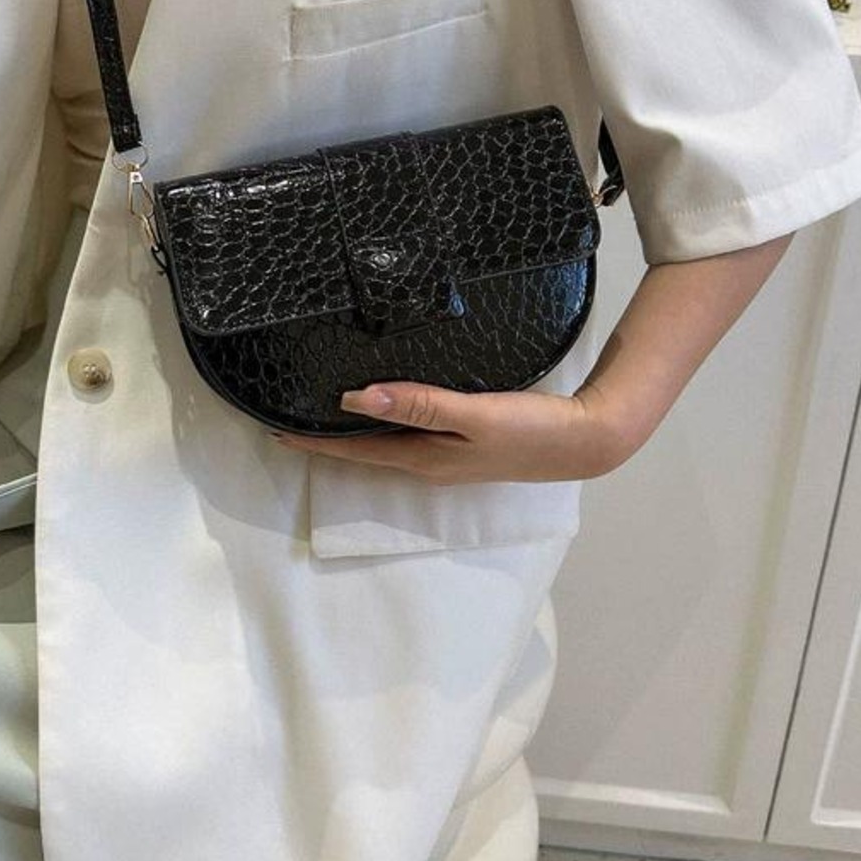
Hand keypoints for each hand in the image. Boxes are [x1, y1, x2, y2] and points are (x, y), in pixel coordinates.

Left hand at [287, 381, 630, 484]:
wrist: (585, 440)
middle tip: (285, 424)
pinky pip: (408, 437)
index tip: (275, 432)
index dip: (314, 442)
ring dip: (352, 436)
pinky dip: (384, 428)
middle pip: (364, 453)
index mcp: (426, 458)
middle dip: (324, 442)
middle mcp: (430, 463)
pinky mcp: (464, 446)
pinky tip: (383, 413)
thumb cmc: (531, 429)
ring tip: (320, 420)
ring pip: (385, 447)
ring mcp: (448, 458)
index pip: (356, 451)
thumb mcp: (472, 414)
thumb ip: (417, 404)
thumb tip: (357, 398)